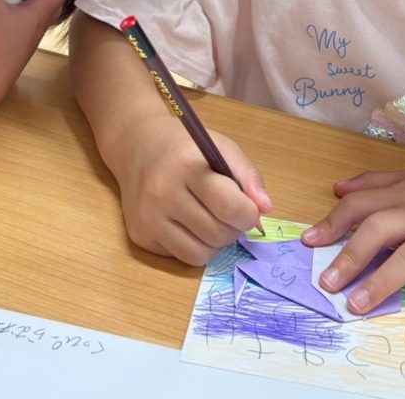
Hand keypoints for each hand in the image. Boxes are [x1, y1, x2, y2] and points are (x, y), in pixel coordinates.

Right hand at [115, 117, 272, 263]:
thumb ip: (248, 176)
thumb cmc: (186, 147)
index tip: (251, 209)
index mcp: (186, 165)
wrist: (138, 146)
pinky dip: (195, 246)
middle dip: (234, 228)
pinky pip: (181, 257)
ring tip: (212, 219)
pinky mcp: (140, 236)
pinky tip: (189, 224)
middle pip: (217, 233)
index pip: (228, 205)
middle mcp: (162, 193)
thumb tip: (265, 209)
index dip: (249, 214)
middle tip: (231, 213)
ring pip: (201, 254)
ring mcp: (148, 218)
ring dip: (216, 242)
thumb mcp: (221, 147)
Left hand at [302, 156, 404, 330]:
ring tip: (356, 305)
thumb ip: (373, 182)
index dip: (332, 222)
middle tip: (326, 283)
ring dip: (381, 282)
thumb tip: (337, 188)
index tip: (309, 242)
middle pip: (377, 231)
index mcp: (401, 195)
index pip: (359, 206)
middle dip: (349, 257)